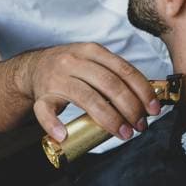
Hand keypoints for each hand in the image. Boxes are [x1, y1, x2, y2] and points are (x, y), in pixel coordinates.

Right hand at [24, 43, 161, 142]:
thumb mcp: (93, 60)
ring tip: (123, 133)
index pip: (123, 70)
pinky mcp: (41, 96)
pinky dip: (54, 125)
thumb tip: (150, 97)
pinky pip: (46, 112)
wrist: (32, 68)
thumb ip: (116, 74)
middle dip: (130, 108)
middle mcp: (74, 61)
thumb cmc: (71, 68)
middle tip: (140, 125)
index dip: (142, 90)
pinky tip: (64, 135)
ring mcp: (57, 78)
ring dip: (109, 119)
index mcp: (92, 51)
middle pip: (109, 84)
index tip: (153, 108)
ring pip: (86, 98)